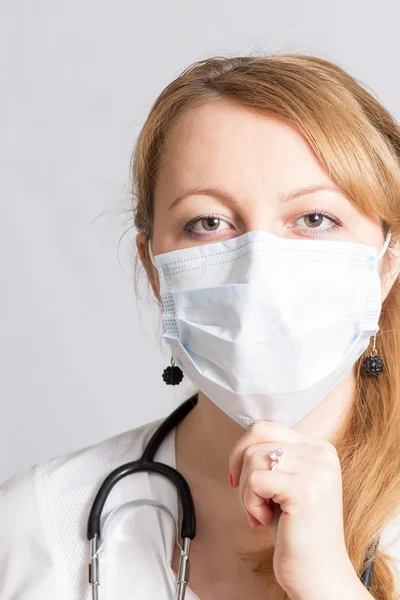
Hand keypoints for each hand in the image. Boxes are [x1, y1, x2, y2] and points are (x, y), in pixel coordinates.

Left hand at [228, 421, 356, 598]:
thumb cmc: (296, 532)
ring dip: (245, 491)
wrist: (318, 575)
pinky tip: (263, 521)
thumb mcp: (285, 484)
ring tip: (260, 513)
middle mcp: (322, 454)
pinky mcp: (305, 490)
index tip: (238, 479)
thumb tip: (242, 443)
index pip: (265, 428)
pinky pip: (255, 481)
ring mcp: (316, 471)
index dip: (242, 451)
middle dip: (239, 466)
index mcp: (319, 448)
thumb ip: (274, 458)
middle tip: (244, 495)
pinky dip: (249, 503)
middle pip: (256, 437)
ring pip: (253, 458)